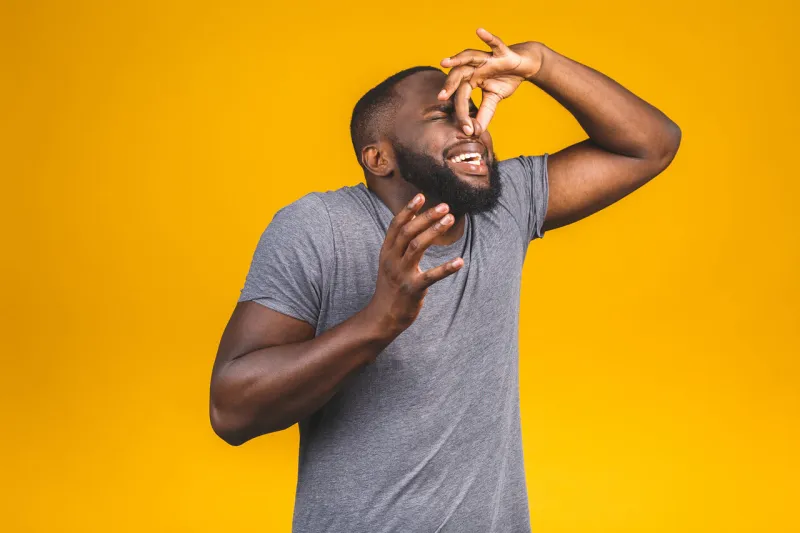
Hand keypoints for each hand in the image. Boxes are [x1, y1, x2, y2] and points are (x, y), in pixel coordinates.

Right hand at [367, 194, 463, 335]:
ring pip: (417, 247)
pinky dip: (446, 268)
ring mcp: (402, 274)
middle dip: (426, 217)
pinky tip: (460, 262)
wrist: (383, 317)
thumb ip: (399, 244)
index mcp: (386, 252)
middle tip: (445, 206)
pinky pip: (431, 277)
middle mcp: (392, 260)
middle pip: (408, 232)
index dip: (408, 210)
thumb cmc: (391, 287)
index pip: (396, 226)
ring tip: (450, 220)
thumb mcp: (389, 263)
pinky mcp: (413, 289)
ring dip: (434, 231)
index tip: (421, 196)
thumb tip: (413, 219)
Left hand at [439, 28, 543, 135]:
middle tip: (441, 97)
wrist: (524, 65)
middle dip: (449, 85)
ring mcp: (486, 58)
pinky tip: (479, 31)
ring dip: (457, 58)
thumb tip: (475, 133)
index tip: (466, 130)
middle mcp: (474, 68)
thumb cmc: (505, 80)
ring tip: (445, 62)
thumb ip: (484, 115)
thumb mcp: (493, 100)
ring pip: (469, 56)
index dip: (463, 112)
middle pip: (458, 75)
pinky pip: (494, 43)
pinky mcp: (501, 52)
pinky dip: (488, 37)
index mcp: (470, 80)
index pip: (462, 96)